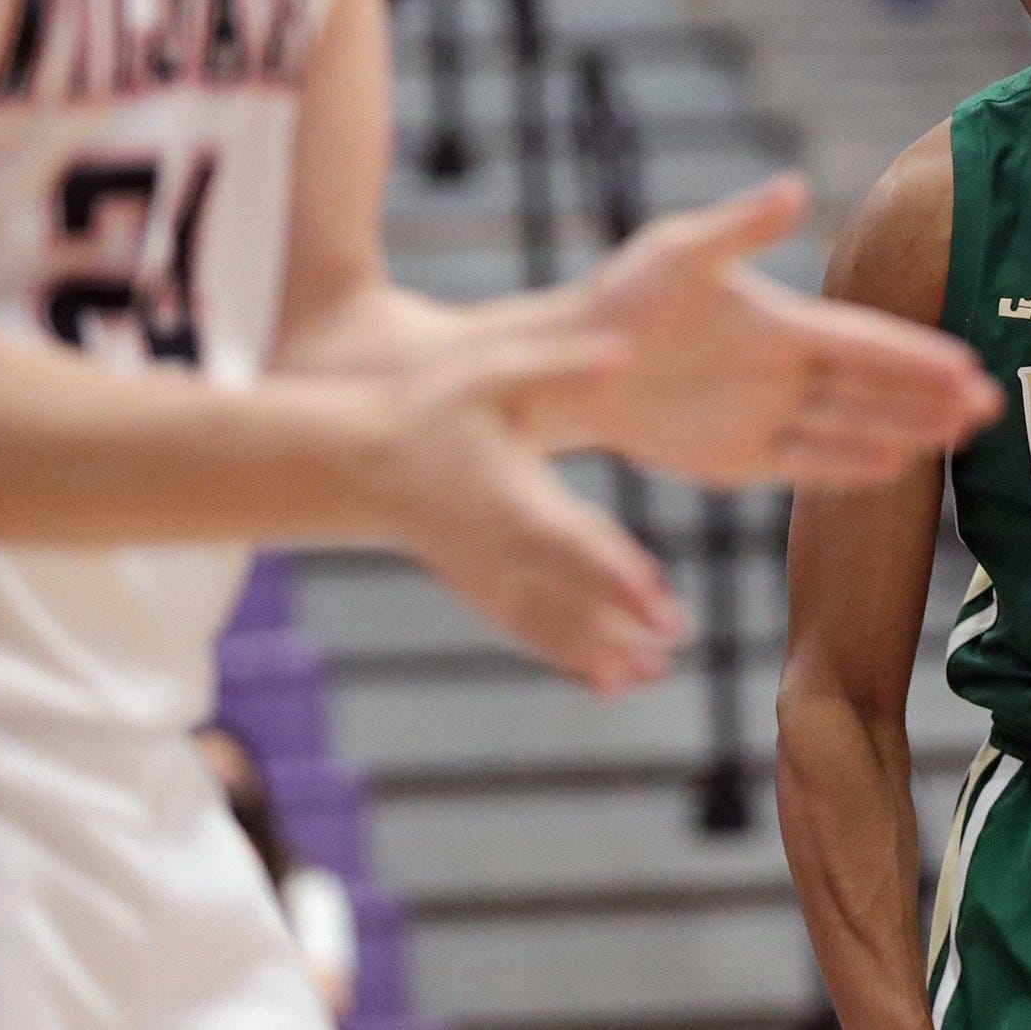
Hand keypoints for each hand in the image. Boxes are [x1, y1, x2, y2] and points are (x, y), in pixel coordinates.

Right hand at [378, 329, 686, 694]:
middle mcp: (503, 551)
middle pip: (573, 595)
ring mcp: (489, 578)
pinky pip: (530, 632)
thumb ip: (558, 362)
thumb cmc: (427, 409)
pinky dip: (569, 658)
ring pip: (554, 625)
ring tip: (654, 675)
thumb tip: (623, 349)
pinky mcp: (480, 591)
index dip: (619, 577)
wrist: (354, 463)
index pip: (575, 546)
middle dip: (624, 622)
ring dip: (604, 652)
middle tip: (676, 644)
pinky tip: (610, 681)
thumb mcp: (489, 371)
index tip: (660, 602)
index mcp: (514, 502)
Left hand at [565, 176, 1002, 486]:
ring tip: (960, 438)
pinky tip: (894, 468)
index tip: (971, 363)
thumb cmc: (625, 297)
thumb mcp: (682, 252)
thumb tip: (796, 185)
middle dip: (932, 396)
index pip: (866, 341)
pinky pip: (806, 464)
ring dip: (905, 432)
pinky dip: (848, 467)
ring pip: (852, 427)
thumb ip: (743, 227)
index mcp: (782, 322)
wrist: (571, 361)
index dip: (918, 354)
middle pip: (874, 388)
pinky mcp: (737, 457)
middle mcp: (785, 371)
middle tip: (993, 406)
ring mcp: (765, 416)